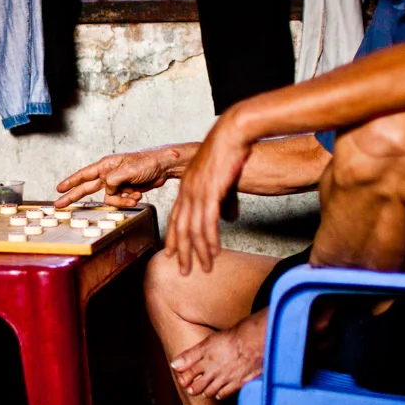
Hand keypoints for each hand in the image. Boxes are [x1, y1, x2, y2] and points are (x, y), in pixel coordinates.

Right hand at [55, 148, 174, 207]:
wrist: (164, 167)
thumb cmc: (147, 162)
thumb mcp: (128, 171)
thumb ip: (114, 181)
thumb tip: (107, 190)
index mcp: (106, 165)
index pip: (84, 175)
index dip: (71, 182)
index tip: (59, 189)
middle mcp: (109, 174)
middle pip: (87, 187)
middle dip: (74, 196)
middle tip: (60, 204)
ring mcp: (117, 182)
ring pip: (109, 198)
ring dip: (120, 200)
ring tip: (132, 195)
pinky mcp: (126, 189)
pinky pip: (120, 200)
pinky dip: (128, 200)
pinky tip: (137, 195)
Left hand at [163, 113, 253, 274]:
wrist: (232, 134)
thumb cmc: (229, 153)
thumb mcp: (223, 180)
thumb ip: (224, 200)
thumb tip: (228, 217)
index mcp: (187, 187)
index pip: (175, 218)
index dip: (173, 238)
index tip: (172, 254)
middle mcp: (188, 191)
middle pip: (180, 228)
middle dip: (182, 252)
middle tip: (184, 271)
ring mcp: (197, 192)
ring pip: (193, 229)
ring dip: (199, 252)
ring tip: (204, 267)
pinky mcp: (210, 192)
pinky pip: (207, 222)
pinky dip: (209, 240)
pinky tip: (213, 251)